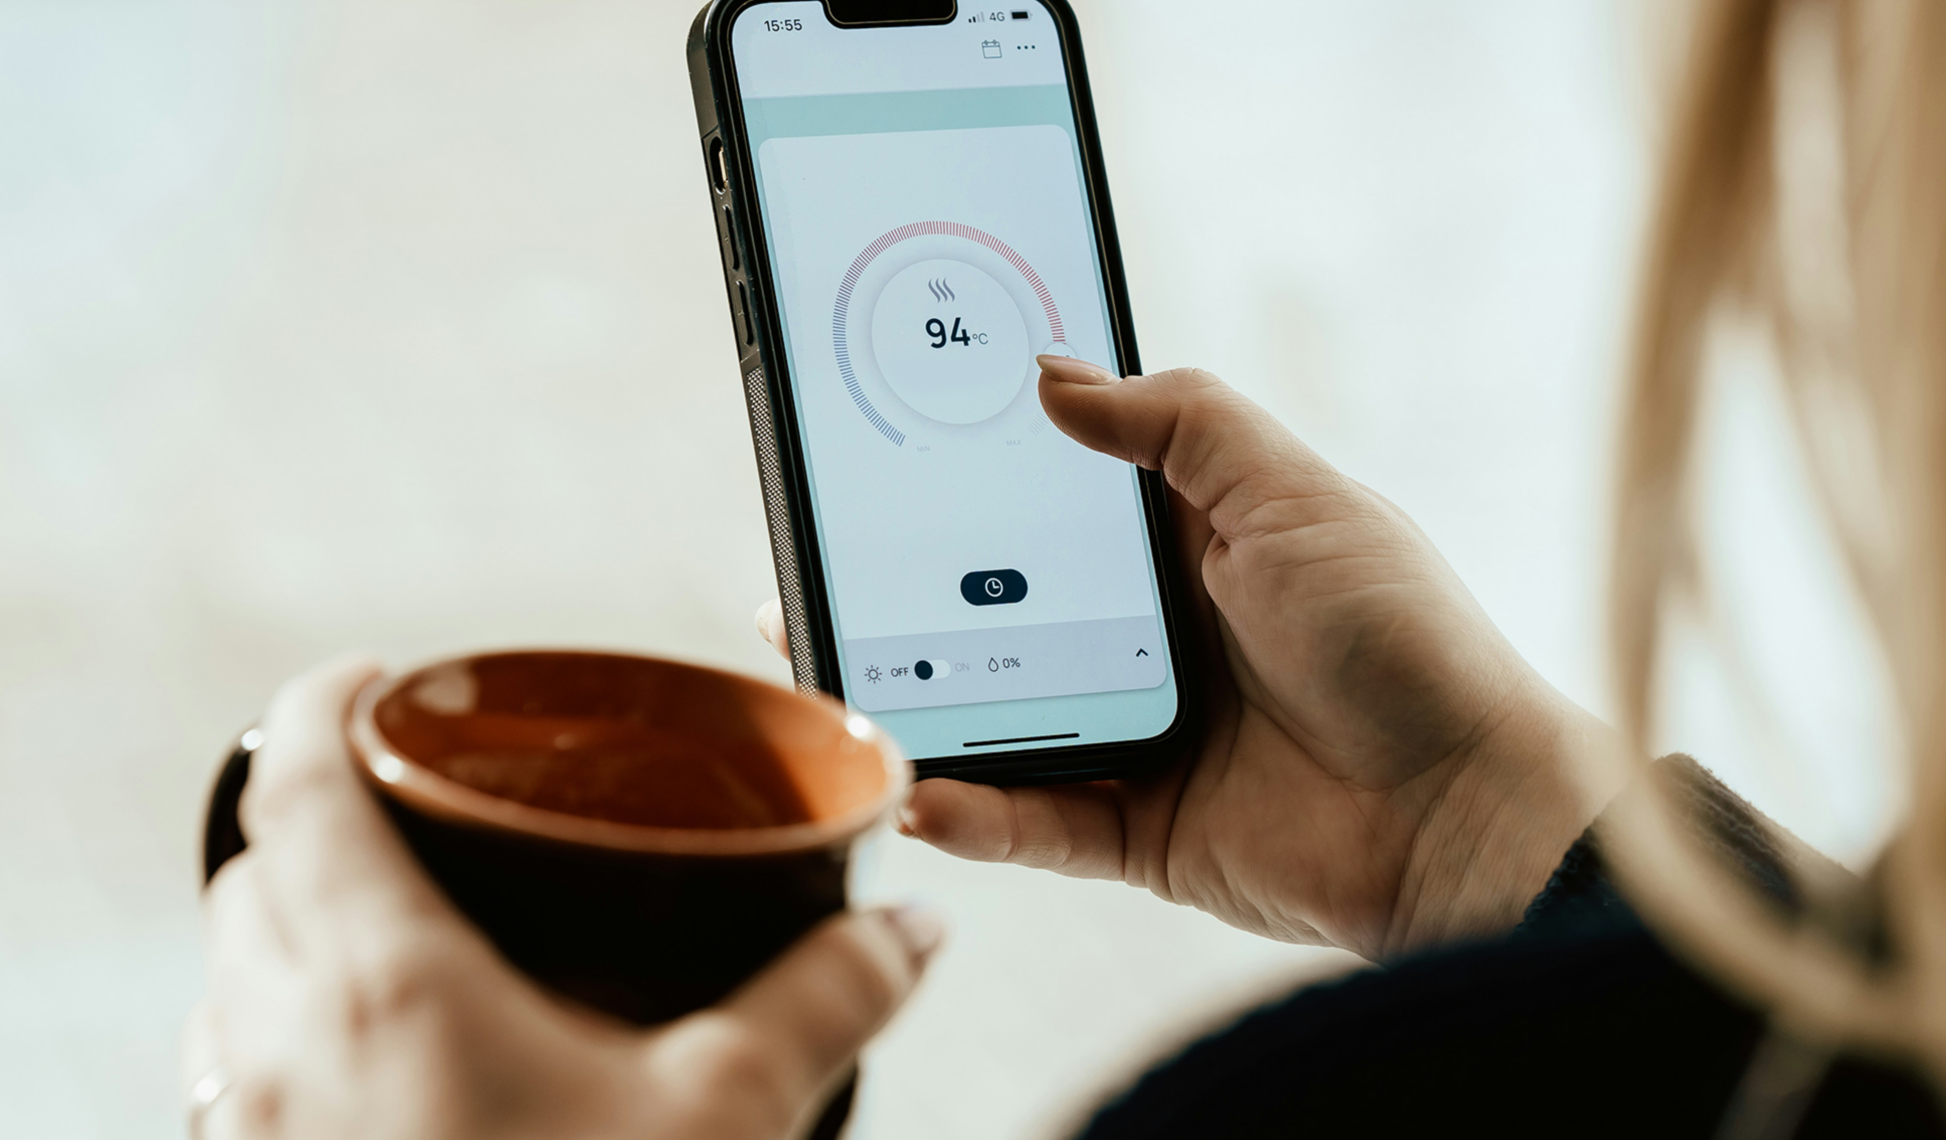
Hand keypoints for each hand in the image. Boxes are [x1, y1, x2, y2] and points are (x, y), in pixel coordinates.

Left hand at [187, 656, 940, 1139]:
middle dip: (313, 814)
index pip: (294, 782)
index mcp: (384, 983)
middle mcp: (284, 1048)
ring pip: (228, 979)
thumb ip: (824, 996)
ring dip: (287, 925)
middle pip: (247, 871)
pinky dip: (286, 1031)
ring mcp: (257, 1134)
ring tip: (399, 930)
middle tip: (416, 808)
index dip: (321, 701)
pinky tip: (385, 1072)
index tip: (380, 676)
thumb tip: (908, 931)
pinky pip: (240, 1077)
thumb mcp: (729, 1114)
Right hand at [759, 359, 1618, 961]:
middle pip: (1004, 611)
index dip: (973, 482)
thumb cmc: (1402, 638)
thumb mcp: (1293, 495)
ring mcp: (1143, 736)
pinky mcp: (1144, 831)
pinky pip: (1036, 822)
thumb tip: (1054, 375)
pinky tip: (917, 791)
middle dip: (910, 599)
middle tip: (815, 575)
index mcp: (1191, 545)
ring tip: (834, 687)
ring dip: (921, 707)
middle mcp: (1155, 638)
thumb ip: (1180, 424)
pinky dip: (975, 811)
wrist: (1472, 815)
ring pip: (1002, 718)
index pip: (1054, 505)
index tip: (884, 458)